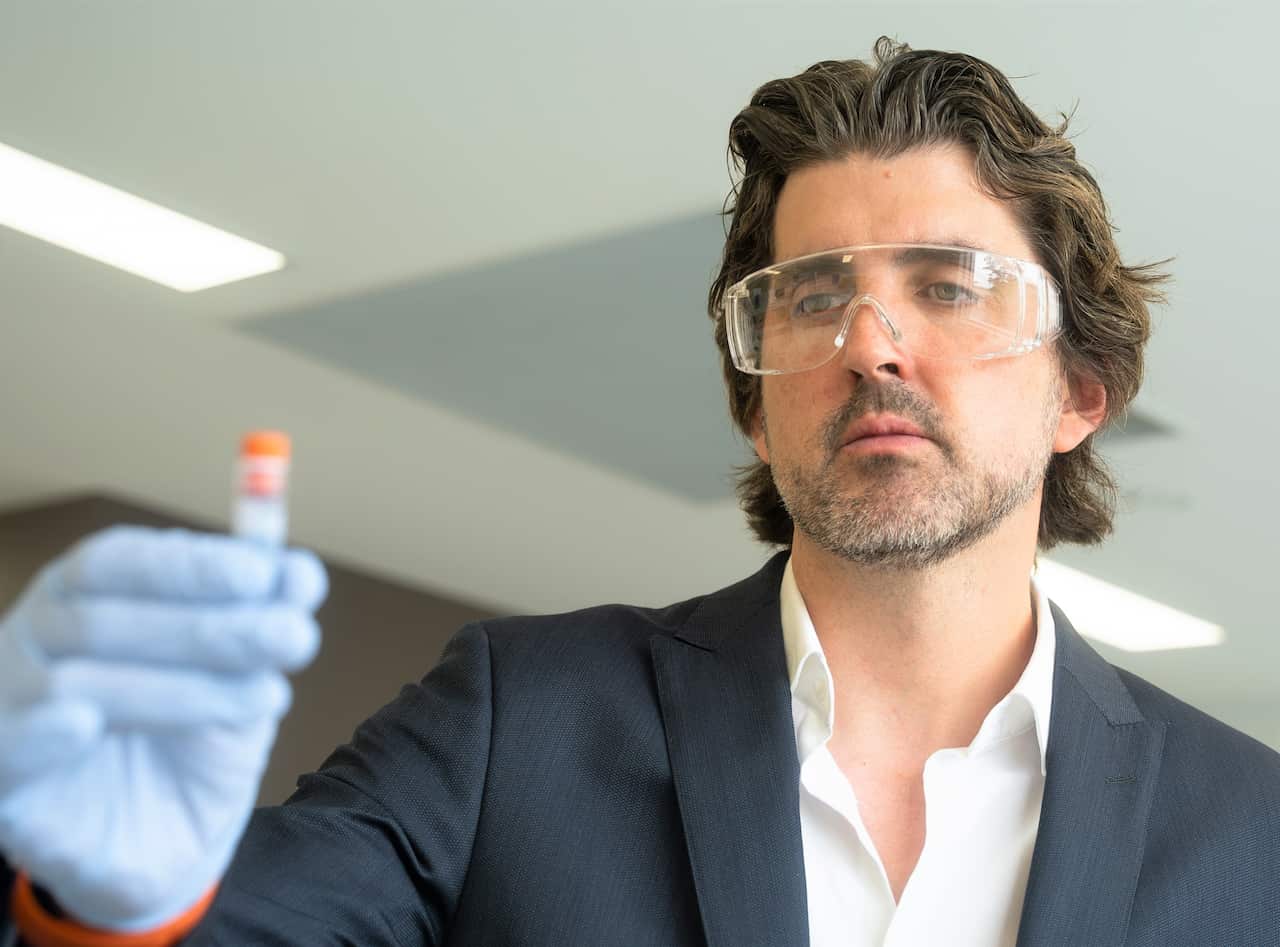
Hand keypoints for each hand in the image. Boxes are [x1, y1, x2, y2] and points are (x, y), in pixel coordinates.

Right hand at [0, 525, 326, 930]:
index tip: (265, 574)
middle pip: (104, 620)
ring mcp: (9, 704)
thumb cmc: (192, 732)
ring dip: (181, 690)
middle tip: (296, 636)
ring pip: (74, 685)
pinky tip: (85, 721)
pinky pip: (6, 749)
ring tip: (267, 697)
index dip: (192, 567)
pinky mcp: (3, 780)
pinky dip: (42, 734)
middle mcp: (37, 638)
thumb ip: (262, 618)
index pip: (122, 562)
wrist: (161, 840)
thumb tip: (299, 573)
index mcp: (86, 593)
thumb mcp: (241, 671)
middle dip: (210, 628)